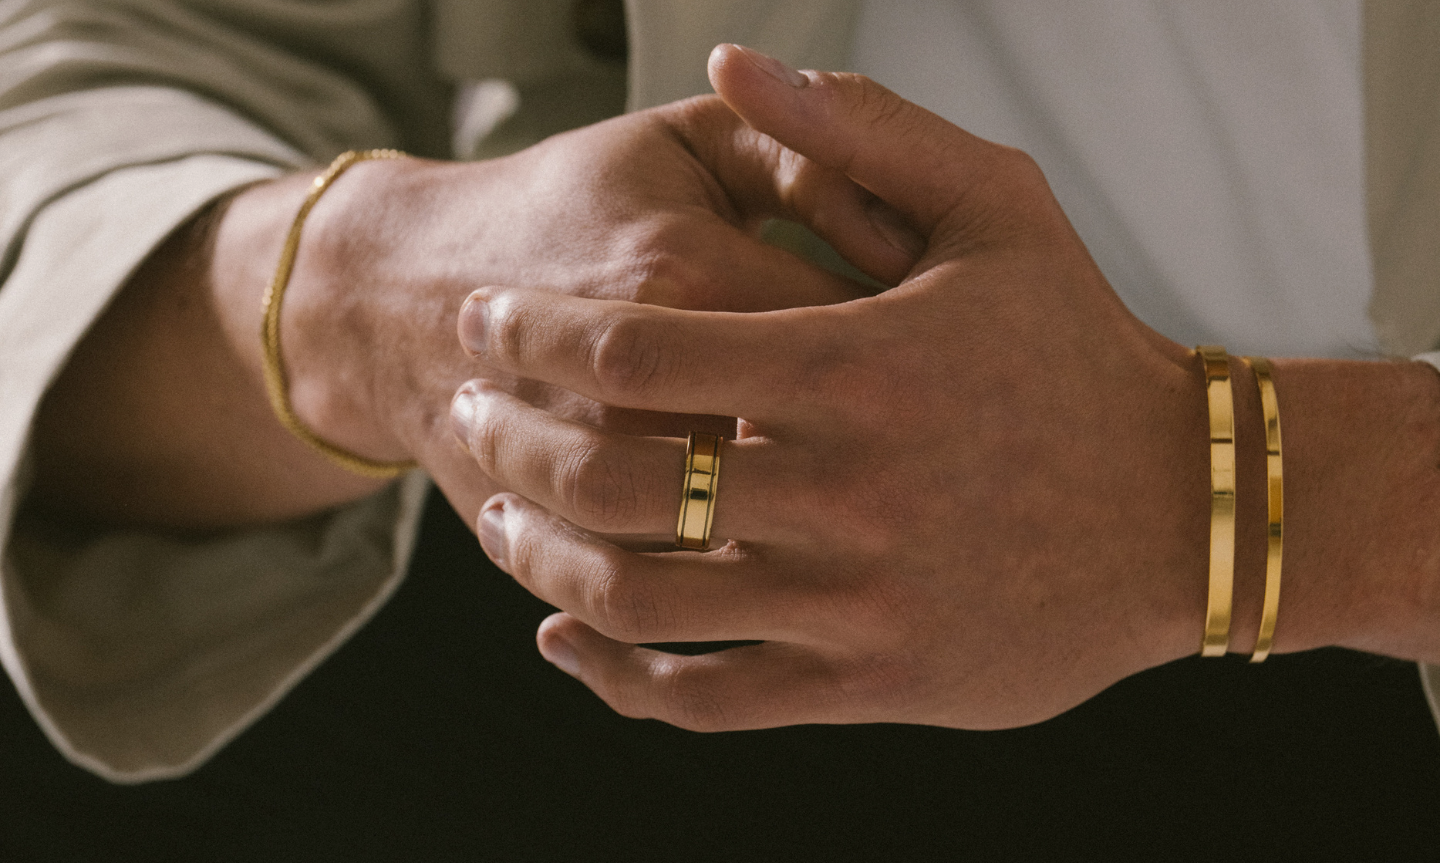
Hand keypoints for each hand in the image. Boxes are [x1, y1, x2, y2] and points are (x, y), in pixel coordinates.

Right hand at [194, 87, 923, 525]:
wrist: (395, 296)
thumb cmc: (568, 204)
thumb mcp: (683, 140)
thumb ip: (807, 147)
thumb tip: (910, 215)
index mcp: (689, 270)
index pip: (856, 329)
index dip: (927, 350)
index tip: (948, 364)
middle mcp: (638, 391)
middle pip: (808, 456)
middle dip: (876, 466)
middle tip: (907, 454)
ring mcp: (588, 481)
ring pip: (732, 544)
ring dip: (802, 541)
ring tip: (834, 509)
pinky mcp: (549, 542)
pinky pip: (655, 603)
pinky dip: (711, 596)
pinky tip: (754, 562)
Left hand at [448, 45, 1264, 729]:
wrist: (1184, 511)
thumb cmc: (1080, 350)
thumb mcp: (997, 206)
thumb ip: (861, 127)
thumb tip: (735, 56)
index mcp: (855, 365)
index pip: (632, 349)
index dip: (530, 332)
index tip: (484, 322)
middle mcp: (847, 491)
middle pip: (612, 479)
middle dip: (507, 440)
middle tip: (466, 411)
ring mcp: (857, 602)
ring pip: (641, 601)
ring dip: (539, 557)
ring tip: (499, 516)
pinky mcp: (875, 685)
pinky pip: (707, 701)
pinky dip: (615, 678)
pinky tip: (564, 636)